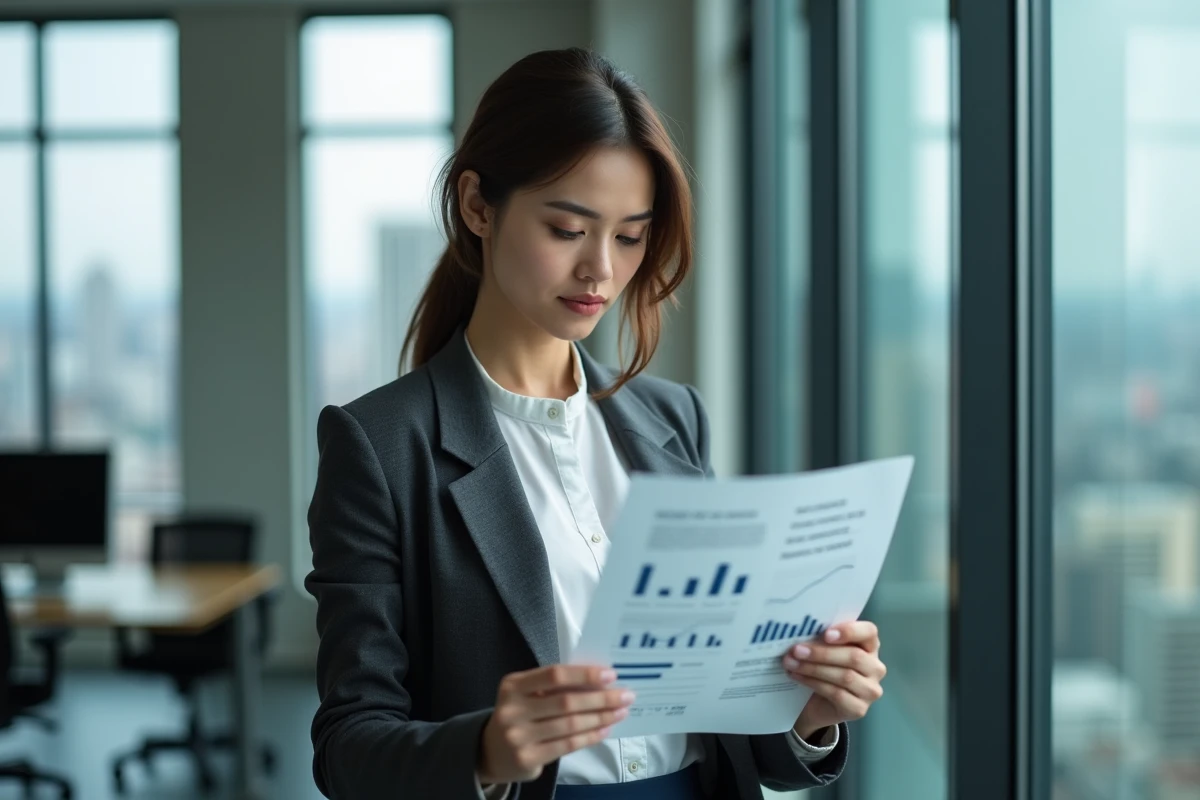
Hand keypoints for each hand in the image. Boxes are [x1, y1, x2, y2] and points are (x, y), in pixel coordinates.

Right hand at [477, 664, 634, 784]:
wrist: (492, 752)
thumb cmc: (519, 714)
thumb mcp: (526, 694)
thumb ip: (554, 687)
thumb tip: (598, 681)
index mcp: (513, 685)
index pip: (554, 675)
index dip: (584, 674)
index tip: (610, 675)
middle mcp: (512, 709)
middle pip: (566, 701)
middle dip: (601, 698)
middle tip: (626, 696)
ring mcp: (518, 736)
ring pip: (570, 725)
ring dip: (600, 717)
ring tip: (620, 712)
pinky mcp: (528, 758)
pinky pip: (567, 745)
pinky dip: (590, 736)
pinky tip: (605, 729)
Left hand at [781, 621, 885, 739]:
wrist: (816, 704)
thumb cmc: (822, 669)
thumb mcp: (824, 649)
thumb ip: (822, 639)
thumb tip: (803, 631)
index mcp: (869, 646)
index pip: (869, 632)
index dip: (850, 631)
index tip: (826, 634)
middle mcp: (875, 667)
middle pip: (854, 656)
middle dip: (822, 653)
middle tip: (797, 650)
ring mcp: (870, 690)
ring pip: (845, 676)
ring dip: (814, 668)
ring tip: (791, 663)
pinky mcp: (859, 709)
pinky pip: (836, 693)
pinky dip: (813, 683)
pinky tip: (797, 676)